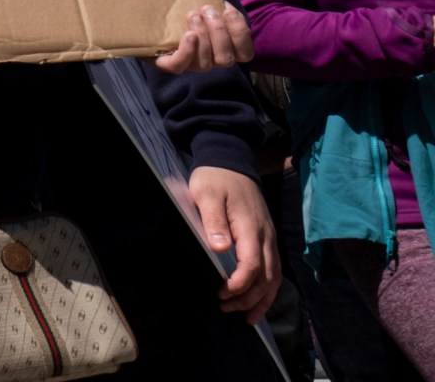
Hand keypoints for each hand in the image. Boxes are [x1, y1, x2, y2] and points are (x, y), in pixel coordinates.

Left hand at [155, 5, 254, 74]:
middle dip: (219, 31)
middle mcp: (211, 61)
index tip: (229, 11)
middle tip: (207, 9)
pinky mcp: (168, 64)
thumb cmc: (189, 15)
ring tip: (193, 15)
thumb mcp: (206, 9)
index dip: (240, 34)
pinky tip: (188, 35)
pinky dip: (186, 51)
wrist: (153, 24)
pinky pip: (179, 66)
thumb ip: (217, 7)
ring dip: (202, 36)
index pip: (245, 53)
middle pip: (226, 58)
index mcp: (226, 50)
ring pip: (204, 63)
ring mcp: (191, 66)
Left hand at [188, 165, 279, 316]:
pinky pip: (273, 270)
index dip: (239, 284)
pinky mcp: (267, 239)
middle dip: (249, 298)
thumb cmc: (215, 179)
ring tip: (244, 317)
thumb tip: (220, 247)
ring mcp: (269, 238)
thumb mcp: (206, 194)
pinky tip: (256, 301)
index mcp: (251, 227)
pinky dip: (267, 289)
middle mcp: (266, 236)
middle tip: (225, 308)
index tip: (221, 293)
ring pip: (274, 277)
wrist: (231, 162)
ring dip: (261, 299)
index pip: (252, 264)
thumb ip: (213, 220)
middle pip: (267, 277)